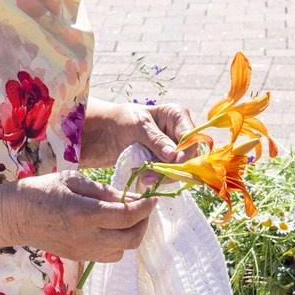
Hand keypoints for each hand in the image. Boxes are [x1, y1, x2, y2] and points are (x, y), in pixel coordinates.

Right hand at [11, 172, 154, 262]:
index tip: (152, 198)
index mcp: (85, 213)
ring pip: (123, 251)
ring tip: (127, 218)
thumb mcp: (72, 180)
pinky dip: (118, 244)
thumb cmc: (41, 191)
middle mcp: (88, 237)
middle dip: (144, 223)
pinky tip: (111, 229)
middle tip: (143, 208)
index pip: (127, 215)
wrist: (15, 217)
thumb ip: (102, 190)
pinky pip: (109, 256)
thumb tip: (127, 198)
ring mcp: (84, 251)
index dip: (145, 207)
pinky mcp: (80, 258)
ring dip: (131, 234)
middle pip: (131, 239)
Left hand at [80, 99, 194, 167]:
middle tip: (152, 175)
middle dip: (173, 168)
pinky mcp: (164, 162)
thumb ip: (156, 139)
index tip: (172, 163)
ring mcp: (173, 149)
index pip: (192, 138)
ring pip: (180, 168)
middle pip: (189, 156)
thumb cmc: (120, 120)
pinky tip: (143, 176)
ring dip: (163, 175)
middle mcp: (178, 132)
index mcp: (177, 116)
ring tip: (143, 176)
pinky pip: (169, 174)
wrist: (102, 132)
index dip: (186, 153)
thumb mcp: (137, 125)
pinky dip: (158, 178)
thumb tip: (173, 155)